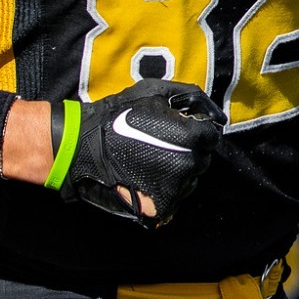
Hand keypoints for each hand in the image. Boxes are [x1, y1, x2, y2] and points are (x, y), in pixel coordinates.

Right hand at [58, 81, 222, 224]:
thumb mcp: (155, 92)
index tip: (180, 129)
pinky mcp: (161, 207)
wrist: (82, 148)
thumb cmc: (118, 115)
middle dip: (189, 150)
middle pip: (203, 159)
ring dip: (179, 170)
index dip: (197, 130)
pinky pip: (175, 196)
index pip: (211, 136)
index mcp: (190, 137)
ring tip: (152, 159)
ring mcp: (175, 189)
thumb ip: (190, 97)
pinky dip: (166, 188)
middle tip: (162, 143)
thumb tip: (217, 114)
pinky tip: (147, 175)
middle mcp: (187, 166)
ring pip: (190, 180)